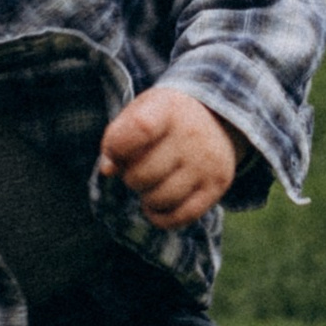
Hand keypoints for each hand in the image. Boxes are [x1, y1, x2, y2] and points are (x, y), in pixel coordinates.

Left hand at [97, 86, 243, 229]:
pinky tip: (159, 204)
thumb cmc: (166, 118)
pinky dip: (162, 217)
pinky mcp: (218, 185)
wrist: (217, 118)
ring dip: (147, 198)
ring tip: (153, 183)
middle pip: (142, 175)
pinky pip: (180, 217)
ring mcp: (207, 161)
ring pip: (159, 200)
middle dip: (131, 177)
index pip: (139, 128)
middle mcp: (192, 134)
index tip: (116, 152)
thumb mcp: (140, 111)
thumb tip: (108, 170)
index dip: (117, 147)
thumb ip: (117, 137)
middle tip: (139, 167)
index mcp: (168, 108)